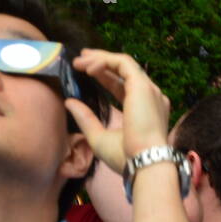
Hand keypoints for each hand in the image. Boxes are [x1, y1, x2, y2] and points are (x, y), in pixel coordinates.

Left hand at [66, 49, 173, 171]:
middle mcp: (151, 98)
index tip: (86, 72)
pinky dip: (105, 61)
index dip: (105, 76)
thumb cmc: (126, 157)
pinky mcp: (142, 86)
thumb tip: (70, 102)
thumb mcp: (100, 137)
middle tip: (80, 59)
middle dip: (102, 61)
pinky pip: (123, 63)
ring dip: (100, 59)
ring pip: (124, 63)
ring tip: (79, 61)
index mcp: (145, 110)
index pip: (124, 86)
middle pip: (125, 71)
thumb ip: (86, 119)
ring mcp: (149, 90)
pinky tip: (88, 67)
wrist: (144, 162)